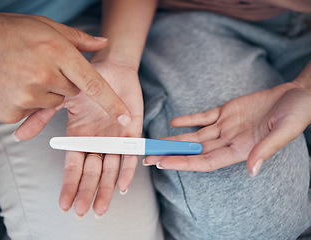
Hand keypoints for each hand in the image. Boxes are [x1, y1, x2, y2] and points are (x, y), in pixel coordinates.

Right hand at [0, 12, 130, 123]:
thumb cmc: (6, 33)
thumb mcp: (44, 27)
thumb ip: (77, 39)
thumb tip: (103, 43)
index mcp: (56, 53)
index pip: (93, 83)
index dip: (111, 102)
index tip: (125, 117)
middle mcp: (44, 77)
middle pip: (71, 93)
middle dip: (63, 83)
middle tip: (42, 67)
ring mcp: (27, 97)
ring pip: (51, 103)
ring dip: (44, 93)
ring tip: (24, 75)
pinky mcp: (11, 112)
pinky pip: (31, 113)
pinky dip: (26, 102)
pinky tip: (12, 86)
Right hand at [15, 60, 142, 216]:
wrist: (112, 68)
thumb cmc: (86, 83)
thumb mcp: (62, 100)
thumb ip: (41, 117)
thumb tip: (16, 135)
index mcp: (80, 139)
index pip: (73, 167)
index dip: (69, 185)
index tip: (65, 205)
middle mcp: (97, 143)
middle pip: (92, 173)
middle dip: (87, 192)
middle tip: (82, 212)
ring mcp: (115, 140)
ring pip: (111, 169)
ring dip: (106, 189)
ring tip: (100, 208)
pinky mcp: (132, 133)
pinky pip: (130, 155)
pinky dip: (127, 170)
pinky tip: (123, 186)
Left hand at [145, 81, 310, 176]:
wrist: (298, 94)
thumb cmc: (295, 114)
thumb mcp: (283, 131)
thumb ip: (265, 150)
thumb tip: (251, 171)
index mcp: (241, 149)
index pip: (206, 161)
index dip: (184, 163)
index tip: (164, 164)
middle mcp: (229, 141)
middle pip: (194, 151)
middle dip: (171, 154)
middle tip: (148, 157)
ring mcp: (226, 126)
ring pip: (194, 136)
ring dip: (174, 139)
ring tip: (154, 142)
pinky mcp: (226, 112)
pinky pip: (203, 117)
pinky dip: (188, 120)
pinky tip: (174, 123)